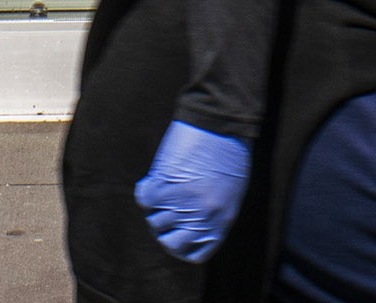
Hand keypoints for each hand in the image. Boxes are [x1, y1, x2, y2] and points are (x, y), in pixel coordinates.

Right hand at [133, 121, 250, 262]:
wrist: (221, 122)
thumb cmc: (229, 151)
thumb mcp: (229, 191)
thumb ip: (211, 213)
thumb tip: (190, 226)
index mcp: (220, 222)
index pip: (194, 253)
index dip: (181, 244)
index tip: (177, 230)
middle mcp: (201, 218)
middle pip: (169, 242)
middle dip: (165, 229)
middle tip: (167, 208)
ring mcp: (182, 202)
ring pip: (155, 220)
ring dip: (157, 205)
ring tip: (167, 185)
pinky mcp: (165, 184)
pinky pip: (145, 198)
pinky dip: (147, 188)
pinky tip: (155, 178)